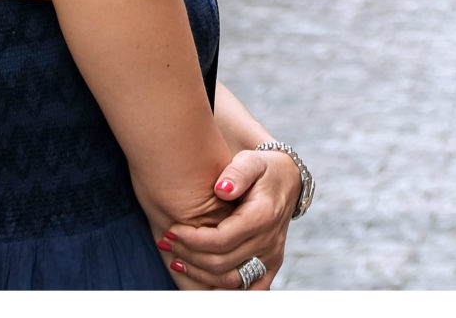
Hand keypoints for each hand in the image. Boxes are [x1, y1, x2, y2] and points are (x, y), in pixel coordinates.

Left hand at [164, 149, 296, 289]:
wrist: (287, 180)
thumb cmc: (262, 169)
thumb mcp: (250, 160)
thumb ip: (236, 173)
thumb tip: (221, 190)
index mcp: (263, 215)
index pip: (221, 240)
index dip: (192, 240)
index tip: (172, 231)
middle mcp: (270, 240)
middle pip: (221, 262)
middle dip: (189, 255)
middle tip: (168, 243)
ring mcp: (272, 256)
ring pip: (230, 280)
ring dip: (199, 274)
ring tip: (177, 259)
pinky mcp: (270, 266)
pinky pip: (249, 291)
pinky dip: (225, 293)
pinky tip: (203, 288)